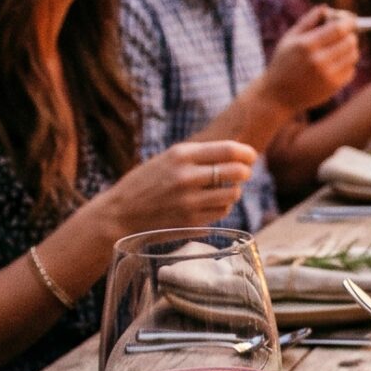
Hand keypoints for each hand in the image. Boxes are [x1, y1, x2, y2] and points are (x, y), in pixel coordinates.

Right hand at [89, 139, 262, 236]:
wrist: (119, 214)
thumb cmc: (144, 184)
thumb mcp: (166, 160)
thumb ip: (197, 157)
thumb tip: (236, 156)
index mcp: (180, 155)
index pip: (228, 150)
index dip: (246, 153)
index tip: (251, 156)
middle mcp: (187, 176)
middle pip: (236, 171)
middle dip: (244, 172)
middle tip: (243, 173)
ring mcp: (190, 200)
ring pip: (232, 193)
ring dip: (234, 191)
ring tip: (226, 189)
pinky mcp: (191, 221)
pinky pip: (221, 211)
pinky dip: (222, 207)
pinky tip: (212, 204)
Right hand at [265, 8, 358, 108]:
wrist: (277, 95)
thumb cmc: (283, 62)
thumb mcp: (289, 38)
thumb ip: (308, 21)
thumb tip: (326, 8)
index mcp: (307, 45)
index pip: (339, 28)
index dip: (349, 22)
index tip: (350, 20)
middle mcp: (319, 60)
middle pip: (350, 41)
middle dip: (349, 35)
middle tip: (342, 35)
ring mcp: (328, 75)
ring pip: (354, 55)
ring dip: (349, 49)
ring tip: (336, 50)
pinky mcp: (334, 86)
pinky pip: (352, 69)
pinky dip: (347, 64)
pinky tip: (333, 65)